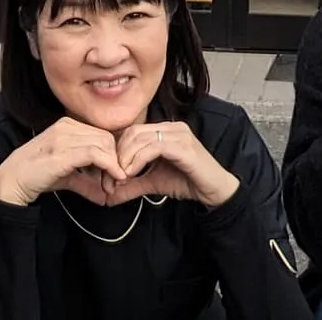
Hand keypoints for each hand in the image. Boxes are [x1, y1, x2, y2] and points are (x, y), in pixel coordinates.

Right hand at [0, 116, 127, 207]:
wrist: (13, 180)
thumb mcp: (67, 176)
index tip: (115, 175)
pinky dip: (110, 166)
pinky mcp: (63, 151)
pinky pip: (95, 154)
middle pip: (106, 138)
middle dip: (116, 160)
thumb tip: (105, 197)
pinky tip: (114, 178)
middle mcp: (67, 126)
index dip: (113, 154)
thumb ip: (86, 182)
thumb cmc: (37, 176)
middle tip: (116, 182)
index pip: (102, 134)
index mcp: (68, 125)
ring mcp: (64, 137)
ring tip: (112, 185)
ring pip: (104, 144)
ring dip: (114, 166)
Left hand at [105, 120, 239, 208]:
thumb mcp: (153, 182)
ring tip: (120, 177)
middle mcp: (171, 127)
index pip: (132, 131)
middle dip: (118, 155)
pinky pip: (154, 147)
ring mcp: (178, 134)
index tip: (108, 174)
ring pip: (141, 138)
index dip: (116, 151)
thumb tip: (108, 195)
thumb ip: (132, 185)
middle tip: (111, 178)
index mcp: (164, 130)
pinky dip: (138, 160)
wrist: (214, 191)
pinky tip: (132, 173)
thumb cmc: (187, 182)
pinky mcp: (184, 146)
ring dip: (125, 159)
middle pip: (133, 132)